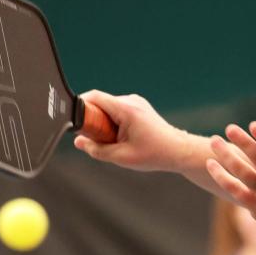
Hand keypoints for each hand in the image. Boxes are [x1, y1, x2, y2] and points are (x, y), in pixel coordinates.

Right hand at [73, 90, 190, 172]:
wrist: (178, 151)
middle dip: (94, 121)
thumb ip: (96, 150)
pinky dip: (113, 124)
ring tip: (115, 142)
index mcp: (127, 109)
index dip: (81, 108)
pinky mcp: (138, 107)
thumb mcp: (121, 157)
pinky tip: (123, 138)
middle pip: (100, 104)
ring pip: (108, 108)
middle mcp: (131, 101)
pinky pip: (117, 111)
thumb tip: (79, 141)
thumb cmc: (155, 154)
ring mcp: (135, 102)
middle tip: (98, 140)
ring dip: (104, 124)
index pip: (94, 97)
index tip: (77, 123)